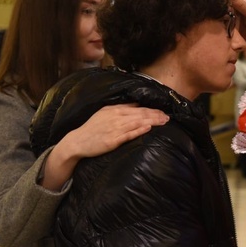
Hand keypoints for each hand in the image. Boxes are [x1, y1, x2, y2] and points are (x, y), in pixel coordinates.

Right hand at [41, 104, 168, 189]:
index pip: (138, 108)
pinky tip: (148, 128)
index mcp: (115, 109)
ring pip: (138, 122)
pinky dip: (139, 130)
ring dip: (152, 121)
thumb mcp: (105, 113)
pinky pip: (129, 134)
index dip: (152, 109)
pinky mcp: (113, 140)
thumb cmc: (92, 128)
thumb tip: (137, 105)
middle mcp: (116, 117)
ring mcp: (115, 128)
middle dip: (156, 115)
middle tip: (168, 117)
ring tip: (164, 121)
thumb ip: (121, 108)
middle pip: (141, 114)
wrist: (77, 141)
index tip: (163, 111)